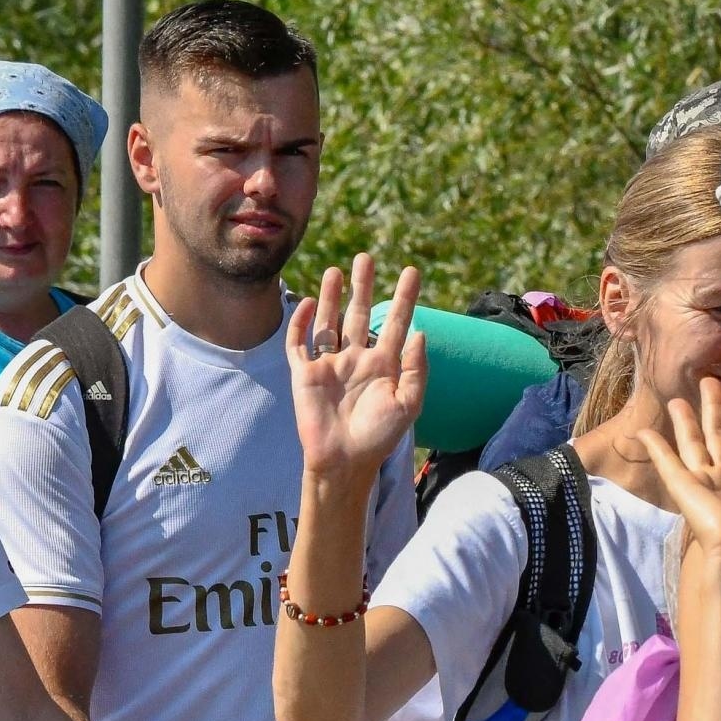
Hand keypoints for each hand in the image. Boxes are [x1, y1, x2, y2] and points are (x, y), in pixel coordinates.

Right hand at [287, 253, 426, 476]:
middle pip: (359, 314)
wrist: (345, 462)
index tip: (412, 271)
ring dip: (333, 297)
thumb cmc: (379, 437)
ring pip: (330, 322)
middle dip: (363, 286)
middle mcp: (357, 360)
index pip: (395, 322)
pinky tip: (310, 302)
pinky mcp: (305, 375)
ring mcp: (330, 365)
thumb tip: (419, 332)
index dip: (404, 298)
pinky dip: (302, 323)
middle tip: (366, 258)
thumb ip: (415, 368)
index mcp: (384, 365)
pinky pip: (300, 344)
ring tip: (337, 270)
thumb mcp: (408, 404)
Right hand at [636, 377, 720, 560]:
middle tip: (710, 383)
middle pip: (717, 437)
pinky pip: (667, 463)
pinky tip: (643, 432)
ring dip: (685, 422)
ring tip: (677, 398)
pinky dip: (655, 448)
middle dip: (714, 410)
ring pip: (692, 444)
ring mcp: (703, 483)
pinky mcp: (683, 488)